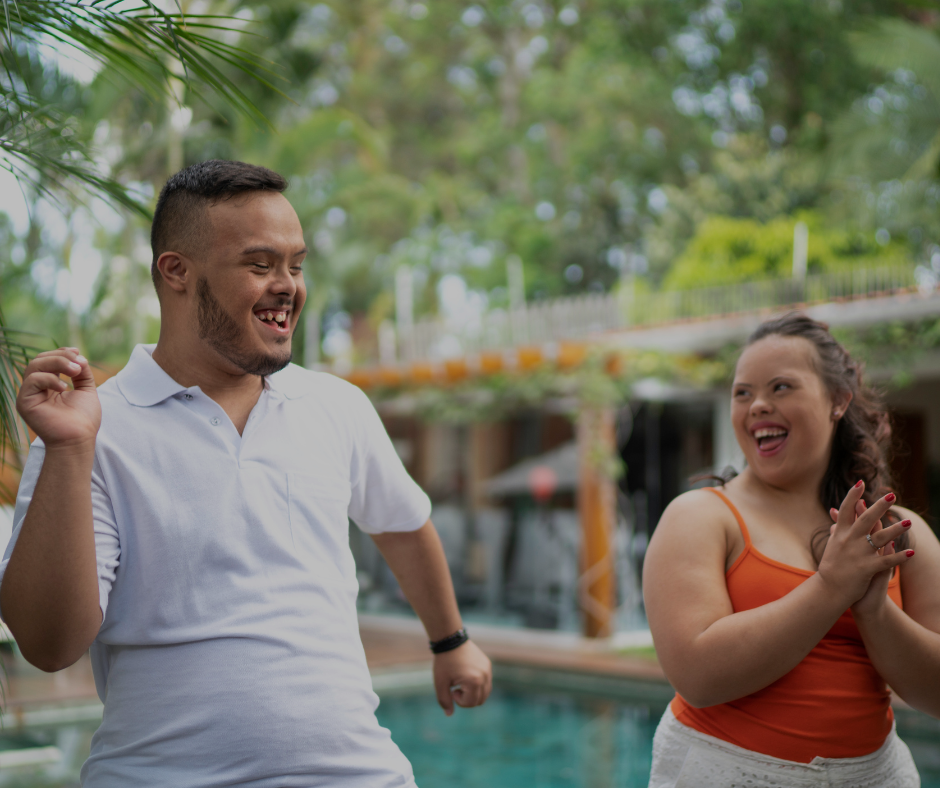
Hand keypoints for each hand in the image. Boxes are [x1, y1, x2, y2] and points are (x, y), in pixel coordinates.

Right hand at [16, 348, 100, 449]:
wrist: (79, 439)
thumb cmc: (83, 419)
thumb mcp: (86, 390)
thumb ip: (82, 373)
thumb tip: (79, 356)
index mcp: (49, 385)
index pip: (48, 359)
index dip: (62, 352)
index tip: (78, 353)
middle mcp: (37, 388)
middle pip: (40, 359)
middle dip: (61, 356)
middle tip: (79, 366)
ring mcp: (29, 395)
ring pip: (34, 366)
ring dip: (57, 363)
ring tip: (75, 371)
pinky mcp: (24, 402)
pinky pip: (32, 380)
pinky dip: (50, 379)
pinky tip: (64, 388)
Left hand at [432, 640, 491, 715]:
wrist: (450, 640)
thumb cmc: (444, 662)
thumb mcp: (440, 683)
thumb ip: (444, 700)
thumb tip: (449, 714)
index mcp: (474, 681)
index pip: (470, 703)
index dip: (459, 701)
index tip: (452, 689)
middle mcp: (485, 676)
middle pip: (480, 700)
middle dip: (467, 699)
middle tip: (456, 688)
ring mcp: (488, 670)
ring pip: (485, 692)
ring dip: (474, 693)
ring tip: (461, 682)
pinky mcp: (488, 665)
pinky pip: (486, 682)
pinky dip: (478, 685)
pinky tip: (465, 676)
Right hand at [817, 481, 912, 608]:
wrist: (828, 590)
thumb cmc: (831, 567)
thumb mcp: (832, 546)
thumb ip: (836, 531)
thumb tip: (836, 518)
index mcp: (840, 534)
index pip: (845, 510)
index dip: (852, 496)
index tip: (859, 483)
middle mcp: (848, 541)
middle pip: (865, 520)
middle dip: (879, 507)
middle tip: (891, 495)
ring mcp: (858, 554)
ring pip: (880, 539)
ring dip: (895, 530)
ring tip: (908, 523)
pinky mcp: (866, 569)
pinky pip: (886, 561)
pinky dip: (899, 557)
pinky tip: (911, 553)